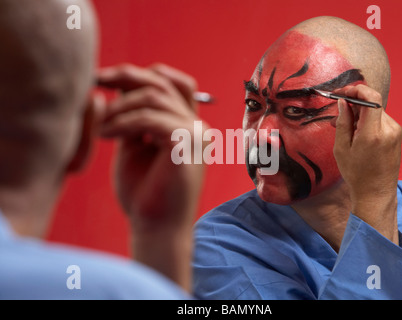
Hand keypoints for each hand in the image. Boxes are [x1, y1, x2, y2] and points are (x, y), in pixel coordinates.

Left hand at [97, 63, 206, 289]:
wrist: (155, 227)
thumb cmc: (143, 192)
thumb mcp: (135, 146)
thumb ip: (133, 118)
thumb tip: (118, 87)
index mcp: (188, 125)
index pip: (172, 82)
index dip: (140, 73)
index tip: (105, 78)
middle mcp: (197, 125)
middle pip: (163, 82)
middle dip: (125, 77)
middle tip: (95, 82)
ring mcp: (196, 134)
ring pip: (155, 97)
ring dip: (120, 107)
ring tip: (100, 126)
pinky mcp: (187, 145)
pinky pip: (150, 119)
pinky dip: (123, 122)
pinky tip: (105, 134)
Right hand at [333, 84, 401, 244]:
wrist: (375, 192)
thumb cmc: (356, 174)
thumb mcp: (341, 149)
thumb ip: (343, 123)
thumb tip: (343, 102)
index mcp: (373, 134)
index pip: (371, 98)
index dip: (356, 90)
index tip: (342, 93)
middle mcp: (389, 130)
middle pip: (371, 104)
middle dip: (354, 103)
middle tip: (338, 112)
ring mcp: (396, 132)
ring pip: (375, 111)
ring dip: (360, 113)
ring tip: (346, 127)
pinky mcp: (397, 135)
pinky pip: (380, 120)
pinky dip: (368, 121)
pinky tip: (358, 133)